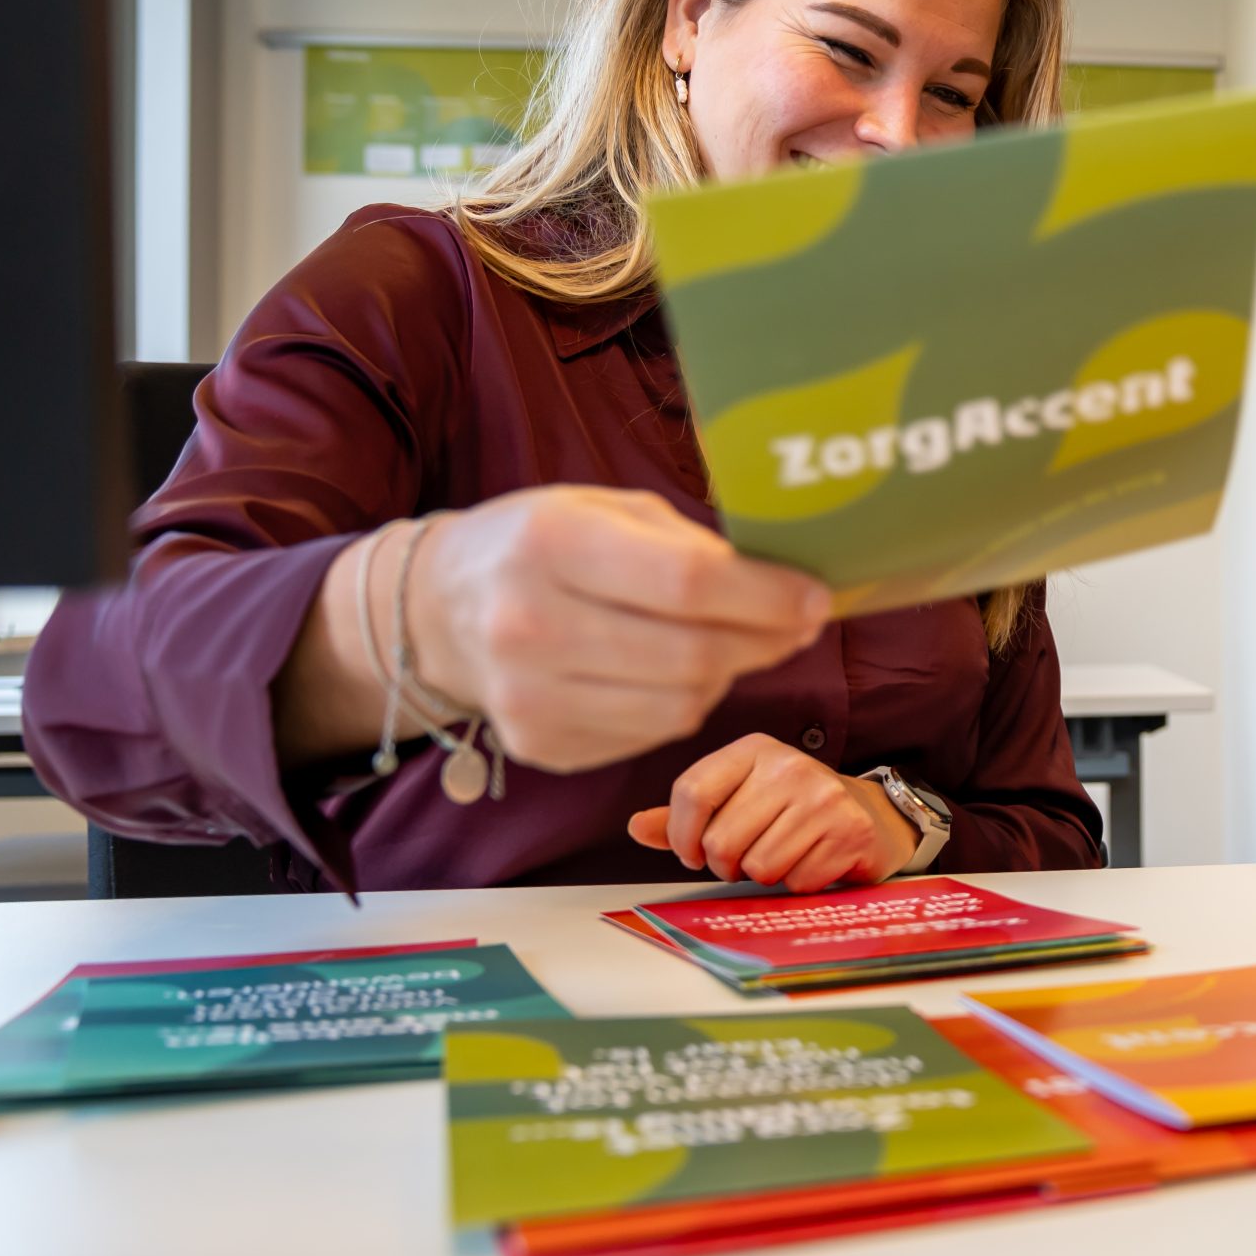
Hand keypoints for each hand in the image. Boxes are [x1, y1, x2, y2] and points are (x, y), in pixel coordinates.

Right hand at [404, 486, 830, 772]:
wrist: (440, 609)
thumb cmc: (543, 545)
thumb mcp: (606, 509)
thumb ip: (692, 544)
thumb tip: (785, 585)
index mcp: (551, 544)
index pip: (688, 583)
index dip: (767, 597)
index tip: (814, 598)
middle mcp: (529, 624)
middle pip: (692, 655)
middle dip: (764, 642)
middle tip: (795, 626)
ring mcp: (528, 696)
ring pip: (679, 708)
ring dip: (725, 677)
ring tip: (728, 645)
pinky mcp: (539, 745)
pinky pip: (648, 738)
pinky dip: (679, 706)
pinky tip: (672, 674)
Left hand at [627, 733, 919, 890]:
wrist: (870, 814)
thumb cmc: (791, 811)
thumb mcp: (739, 799)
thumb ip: (690, 814)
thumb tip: (636, 827)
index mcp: (754, 749)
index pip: (692, 791)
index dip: (682, 836)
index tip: (693, 853)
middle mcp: (789, 766)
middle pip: (722, 840)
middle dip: (727, 865)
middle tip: (746, 859)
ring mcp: (823, 797)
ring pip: (759, 866)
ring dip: (764, 876)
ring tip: (782, 857)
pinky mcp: (849, 830)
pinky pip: (796, 880)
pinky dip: (798, 883)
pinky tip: (812, 862)